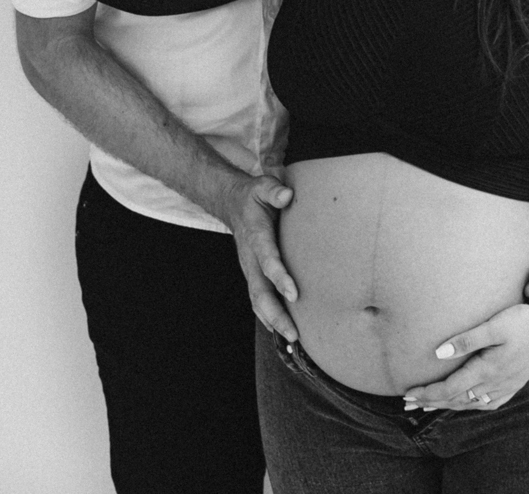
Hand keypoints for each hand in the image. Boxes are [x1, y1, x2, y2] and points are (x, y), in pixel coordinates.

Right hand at [219, 171, 298, 340]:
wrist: (234, 205)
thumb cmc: (255, 197)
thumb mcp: (263, 187)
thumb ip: (274, 191)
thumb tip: (287, 196)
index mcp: (256, 237)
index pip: (267, 260)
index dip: (280, 277)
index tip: (294, 293)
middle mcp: (250, 259)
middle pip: (259, 293)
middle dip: (275, 315)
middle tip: (293, 334)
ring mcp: (250, 270)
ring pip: (258, 302)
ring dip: (274, 322)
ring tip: (293, 341)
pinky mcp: (253, 276)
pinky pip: (260, 301)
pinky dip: (270, 319)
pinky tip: (284, 333)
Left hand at [402, 301, 528, 412]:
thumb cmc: (523, 321)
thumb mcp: (494, 326)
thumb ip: (466, 340)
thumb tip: (438, 353)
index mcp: (487, 371)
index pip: (449, 389)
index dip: (427, 393)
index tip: (408, 393)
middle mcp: (494, 385)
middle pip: (456, 400)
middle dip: (431, 402)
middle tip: (408, 404)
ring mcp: (505, 388)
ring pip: (469, 404)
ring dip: (447, 405)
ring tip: (429, 405)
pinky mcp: (512, 386)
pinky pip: (485, 404)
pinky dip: (468, 406)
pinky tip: (464, 403)